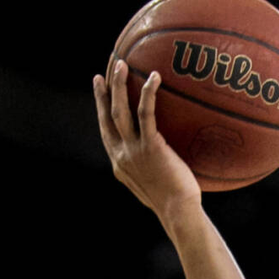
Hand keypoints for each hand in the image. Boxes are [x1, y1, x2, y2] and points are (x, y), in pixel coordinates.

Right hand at [93, 60, 201, 225]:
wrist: (178, 213)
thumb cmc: (174, 205)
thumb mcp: (154, 186)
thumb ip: (151, 169)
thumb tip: (162, 158)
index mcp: (120, 164)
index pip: (106, 132)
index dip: (100, 111)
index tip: (100, 92)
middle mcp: (122, 155)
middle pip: (107, 118)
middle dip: (102, 94)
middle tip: (103, 73)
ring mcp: (134, 151)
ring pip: (119, 111)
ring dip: (118, 86)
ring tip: (121, 65)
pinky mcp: (150, 147)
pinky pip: (145, 113)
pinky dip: (148, 93)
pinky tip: (155, 78)